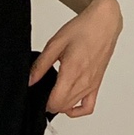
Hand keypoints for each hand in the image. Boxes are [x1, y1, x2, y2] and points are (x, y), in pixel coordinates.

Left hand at [28, 0, 122, 117]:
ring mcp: (91, 85)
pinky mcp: (97, 85)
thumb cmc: (83, 29)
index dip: (43, 102)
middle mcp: (84, 81)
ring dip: (61, 105)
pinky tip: (69, 104)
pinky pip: (88, 107)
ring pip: (73, 107)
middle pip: (63, 106)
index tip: (37, 93)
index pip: (56, 101)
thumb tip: (30, 80)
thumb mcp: (55, 44)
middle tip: (42, 91)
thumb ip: (41, 64)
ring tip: (53, 93)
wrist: (103, 24)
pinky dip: (77, 110)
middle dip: (50, 103)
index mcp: (72, 71)